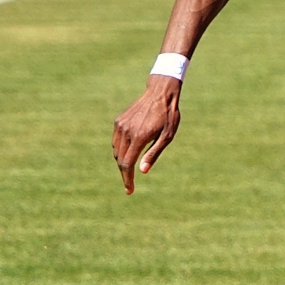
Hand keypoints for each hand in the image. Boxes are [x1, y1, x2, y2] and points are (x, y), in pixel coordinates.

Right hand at [112, 74, 181, 193]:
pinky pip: (116, 140)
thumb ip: (153, 154)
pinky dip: (120, 149)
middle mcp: (126, 131)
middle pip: (120, 159)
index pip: (127, 164)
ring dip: (122, 161)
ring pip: (116, 151)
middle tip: (131, 183)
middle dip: (124, 173)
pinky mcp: (119, 121)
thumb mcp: (166, 137)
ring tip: (131, 168)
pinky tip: (130, 151)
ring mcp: (120, 125)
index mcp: (139, 137)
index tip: (129, 190)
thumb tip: (142, 171)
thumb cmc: (168, 117)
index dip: (127, 179)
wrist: (160, 93)